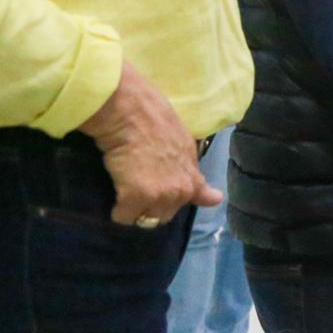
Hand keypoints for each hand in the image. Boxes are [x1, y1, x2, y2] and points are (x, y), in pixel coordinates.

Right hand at [77, 61, 219, 225]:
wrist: (132, 112)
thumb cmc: (154, 119)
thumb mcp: (183, 142)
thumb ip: (190, 170)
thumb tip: (216, 199)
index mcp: (193, 175)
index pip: (200, 198)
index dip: (184, 198)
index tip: (183, 198)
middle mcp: (182, 190)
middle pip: (165, 214)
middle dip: (152, 204)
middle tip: (139, 181)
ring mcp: (160, 197)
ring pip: (146, 219)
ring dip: (135, 209)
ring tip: (127, 186)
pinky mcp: (136, 199)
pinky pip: (123, 217)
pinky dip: (117, 209)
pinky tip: (115, 191)